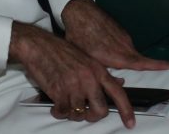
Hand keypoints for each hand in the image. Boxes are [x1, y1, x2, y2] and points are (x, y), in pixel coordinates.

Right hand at [9, 22, 134, 127]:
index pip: (118, 93)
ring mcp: (74, 85)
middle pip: (100, 110)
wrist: (38, 45)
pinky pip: (63, 112)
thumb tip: (120, 83)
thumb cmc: (61, 51)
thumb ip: (103, 74)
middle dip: (92, 116)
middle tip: (84, 113)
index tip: (130, 124)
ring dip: (72, 113)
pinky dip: (59, 112)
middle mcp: (89, 79)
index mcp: (98, 70)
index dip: (126, 111)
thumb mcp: (86, 59)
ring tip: (65, 104)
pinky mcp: (59, 91)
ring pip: (80, 113)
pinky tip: (56, 106)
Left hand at [61, 0, 168, 71]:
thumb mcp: (88, 59)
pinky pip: (123, 44)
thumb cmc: (79, 35)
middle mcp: (124, 45)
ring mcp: (123, 36)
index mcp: (118, 55)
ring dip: (125, 57)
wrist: (78, 10)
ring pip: (130, 52)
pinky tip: (104, 46)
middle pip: (141, 59)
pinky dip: (118, 49)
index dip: (159, 65)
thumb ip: (105, 72)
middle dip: (154, 64)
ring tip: (108, 55)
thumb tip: (120, 80)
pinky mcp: (119, 30)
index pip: (143, 63)